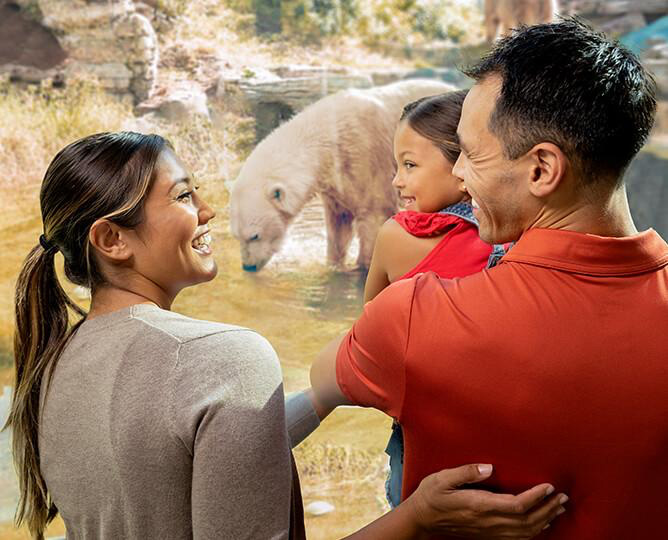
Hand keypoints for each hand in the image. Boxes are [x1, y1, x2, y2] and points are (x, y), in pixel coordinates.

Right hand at [405, 464, 567, 538]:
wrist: (422, 519)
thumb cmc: (431, 495)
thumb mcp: (443, 477)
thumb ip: (466, 471)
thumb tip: (489, 467)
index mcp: (478, 505)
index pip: (516, 505)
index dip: (536, 497)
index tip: (549, 486)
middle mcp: (487, 521)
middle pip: (526, 521)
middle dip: (547, 509)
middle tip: (563, 496)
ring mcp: (488, 531)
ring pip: (524, 532)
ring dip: (545, 520)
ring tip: (559, 508)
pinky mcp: (488, 535)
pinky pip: (517, 538)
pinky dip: (534, 531)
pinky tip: (542, 523)